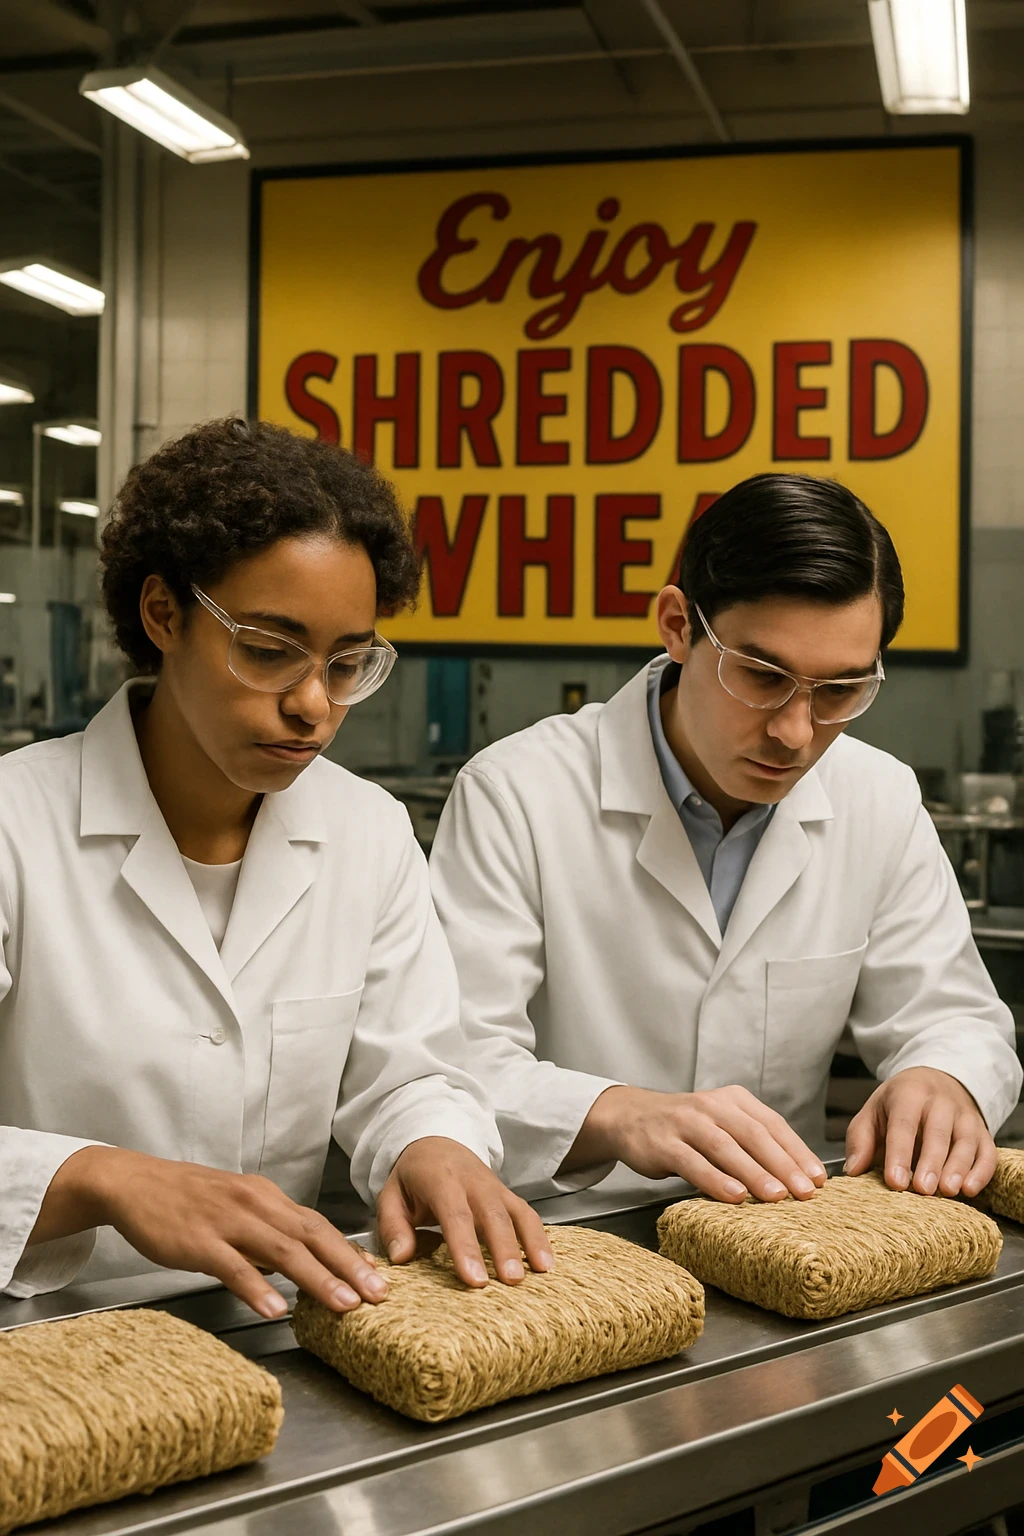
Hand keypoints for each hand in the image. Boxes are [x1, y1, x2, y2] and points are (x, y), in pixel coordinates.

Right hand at [33, 1145, 386, 1319]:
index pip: (319, 1225)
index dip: (350, 1252)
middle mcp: (256, 1205)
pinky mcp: (199, 1241)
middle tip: (378, 1295)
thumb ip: (267, 1233)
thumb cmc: (186, 1200)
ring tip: (343, 1306)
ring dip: (316, 1279)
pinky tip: (276, 1309)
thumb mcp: (236, 1208)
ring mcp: (228, 1222)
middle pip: (312, 1235)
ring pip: (282, 1250)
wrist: (133, 1183)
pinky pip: (234, 1266)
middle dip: (349, 1266)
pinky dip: (257, 1287)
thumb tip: (297, 1268)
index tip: (378, 1278)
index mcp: (267, 1198)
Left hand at [376, 1136, 553, 1286]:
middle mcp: (472, 1181)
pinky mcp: (507, 1194)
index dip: (465, 1247)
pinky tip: (546, 1263)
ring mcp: (494, 1186)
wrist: (435, 1141)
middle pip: (492, 1214)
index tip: (474, 1279)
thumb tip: (401, 1258)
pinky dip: (540, 1236)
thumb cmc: (412, 1177)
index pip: (455, 1214)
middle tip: (511, 1281)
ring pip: (516, 1212)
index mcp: (440, 1179)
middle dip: (503, 1248)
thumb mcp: (390, 1195)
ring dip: (530, 1241)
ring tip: (541, 1272)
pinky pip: (527, 1213)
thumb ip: (393, 1226)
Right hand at [565, 1084, 826, 1202]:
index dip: (797, 1151)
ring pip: (726, 1147)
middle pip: (754, 1134)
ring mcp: (685, 1122)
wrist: (629, 1117)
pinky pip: (693, 1162)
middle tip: (807, 1192)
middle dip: (783, 1164)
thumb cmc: (686, 1129)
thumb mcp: (721, 1126)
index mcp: (733, 1100)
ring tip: (777, 1196)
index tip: (820, 1179)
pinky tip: (734, 1196)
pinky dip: (715, 1179)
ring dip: (754, 1172)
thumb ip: (751, 1144)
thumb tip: (796, 1179)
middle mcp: (712, 1106)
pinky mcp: (663, 1143)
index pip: (772, 1124)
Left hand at [844, 1066, 995, 1197]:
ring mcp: (965, 1116)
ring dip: (958, 1168)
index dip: (899, 1153)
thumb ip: (861, 1140)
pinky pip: (987, 1152)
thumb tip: (853, 1171)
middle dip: (930, 1162)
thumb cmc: (900, 1103)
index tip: (895, 1182)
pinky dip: (981, 1172)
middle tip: (922, 1190)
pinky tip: (969, 1189)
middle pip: (937, 1133)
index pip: (904, 1124)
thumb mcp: (874, 1111)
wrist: (935, 1079)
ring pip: (965, 1142)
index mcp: (909, 1094)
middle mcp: (941, 1102)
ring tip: (947, 1191)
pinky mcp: (982, 1132)